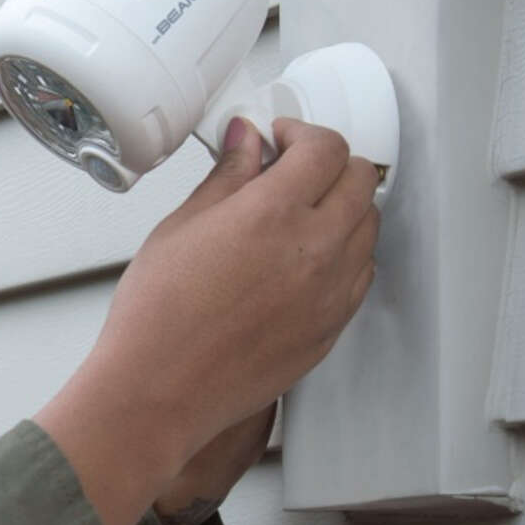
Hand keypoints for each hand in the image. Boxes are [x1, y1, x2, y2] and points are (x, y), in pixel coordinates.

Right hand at [36, 118, 378, 524]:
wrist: (159, 390)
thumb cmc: (157, 318)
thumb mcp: (181, 228)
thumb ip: (227, 177)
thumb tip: (246, 140)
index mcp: (272, 213)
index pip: (325, 148)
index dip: (303, 134)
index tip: (281, 140)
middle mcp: (314, 250)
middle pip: (360, 180)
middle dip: (330, 164)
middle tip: (294, 171)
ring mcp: (330, 293)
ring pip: (368, 227)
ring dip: (343, 208)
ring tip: (300, 216)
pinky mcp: (331, 328)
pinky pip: (360, 274)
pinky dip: (344, 254)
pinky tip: (305, 260)